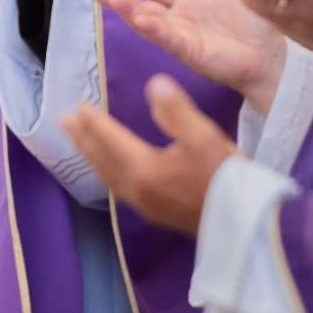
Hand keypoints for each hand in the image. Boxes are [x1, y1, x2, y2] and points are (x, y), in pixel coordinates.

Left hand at [63, 75, 237, 234]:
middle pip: (102, 160)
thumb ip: (176, 111)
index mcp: (144, 170)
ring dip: (94, 157)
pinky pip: (121, 188)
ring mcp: (147, 206)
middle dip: (84, 140)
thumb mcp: (205, 138)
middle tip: (65, 122)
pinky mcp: (158, 215)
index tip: (78, 106)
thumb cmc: (227, 179)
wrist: (248, 227)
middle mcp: (138, 190)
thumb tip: (154, 85)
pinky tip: (115, 172)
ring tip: (82, 143)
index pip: (111, 140)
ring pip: (110, 177)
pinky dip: (109, 173)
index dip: (94, 122)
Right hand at [94, 0, 285, 113]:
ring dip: (129, 11)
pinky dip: (153, 29)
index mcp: (192, 5)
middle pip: (144, 7)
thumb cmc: (261, 27)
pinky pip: (168, 38)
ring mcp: (184, 38)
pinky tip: (139, 18)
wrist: (277, 55)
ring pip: (150, 23)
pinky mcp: (192, 52)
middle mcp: (183, 21)